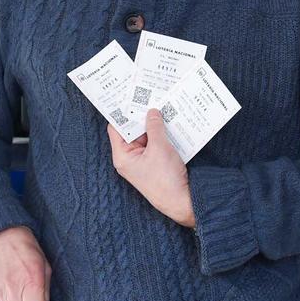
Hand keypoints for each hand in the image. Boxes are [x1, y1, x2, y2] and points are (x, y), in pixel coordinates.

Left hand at [108, 109, 195, 227]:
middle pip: (132, 131)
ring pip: (146, 137)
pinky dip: (162, 135)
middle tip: (150, 99)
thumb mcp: (160, 147)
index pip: (116, 128)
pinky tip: (172, 124)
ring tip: (163, 108)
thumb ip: (154, 127)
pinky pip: (156, 144)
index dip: (123, 113)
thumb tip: (152, 112)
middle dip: (142, 117)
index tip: (130, 98)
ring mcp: (143, 162)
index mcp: (123, 156)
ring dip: (155, 125)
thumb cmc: (166, 179)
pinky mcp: (155, 164)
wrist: (182, 202)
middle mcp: (130, 159)